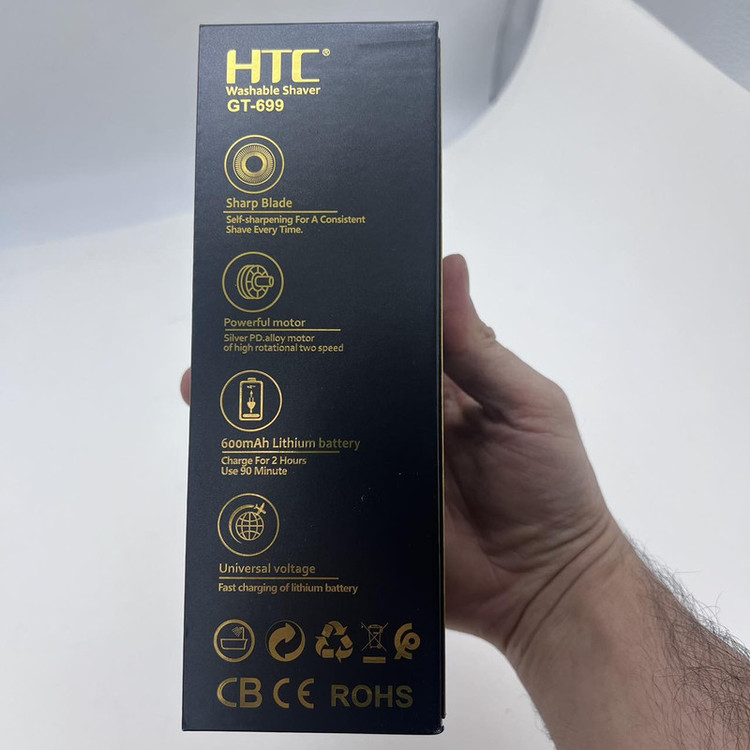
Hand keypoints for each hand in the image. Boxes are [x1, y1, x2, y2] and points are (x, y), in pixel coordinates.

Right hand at [180, 255, 626, 658]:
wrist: (542, 587)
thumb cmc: (549, 484)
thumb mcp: (527, 404)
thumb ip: (481, 348)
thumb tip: (451, 264)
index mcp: (438, 384)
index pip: (388, 334)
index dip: (353, 308)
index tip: (300, 277)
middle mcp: (402, 419)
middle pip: (344, 382)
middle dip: (299, 359)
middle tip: (242, 328)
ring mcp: (379, 468)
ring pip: (322, 432)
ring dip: (280, 413)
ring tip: (218, 387)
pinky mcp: (363, 514)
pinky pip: (319, 489)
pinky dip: (287, 473)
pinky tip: (245, 455)